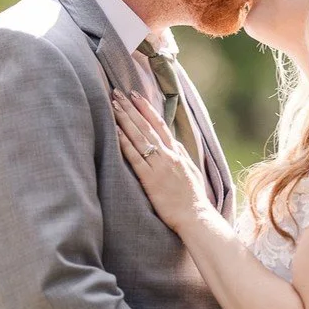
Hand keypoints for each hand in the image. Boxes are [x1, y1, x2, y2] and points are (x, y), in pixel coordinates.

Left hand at [113, 90, 210, 231]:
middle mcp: (169, 155)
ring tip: (113, 104)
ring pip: (140, 136)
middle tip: (118, 92)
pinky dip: (125, 142)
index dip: (147, 109)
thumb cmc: (193, 198)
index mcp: (178, 153)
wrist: (195, 215)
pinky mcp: (150, 178)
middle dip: (131, 108)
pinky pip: (135, 156)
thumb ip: (181, 156)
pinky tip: (115, 130)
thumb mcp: (191, 172)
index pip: (160, 124)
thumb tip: (173, 144)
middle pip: (147, 126)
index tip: (136, 95)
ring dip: (125, 119)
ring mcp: (160, 165)